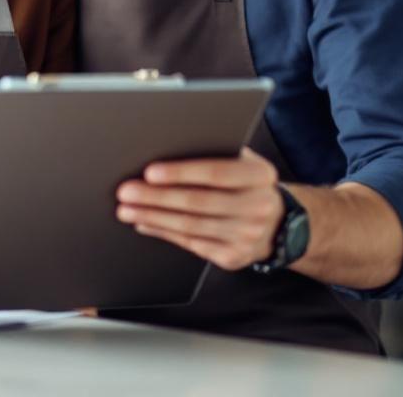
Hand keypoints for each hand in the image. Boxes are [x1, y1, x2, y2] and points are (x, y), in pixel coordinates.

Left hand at [115, 147, 283, 271]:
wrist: (276, 224)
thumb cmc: (245, 183)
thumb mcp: (242, 162)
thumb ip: (215, 152)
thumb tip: (167, 144)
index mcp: (260, 175)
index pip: (217, 173)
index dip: (181, 173)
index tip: (149, 172)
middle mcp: (258, 206)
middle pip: (198, 202)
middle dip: (156, 197)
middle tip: (126, 191)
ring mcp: (248, 236)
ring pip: (191, 226)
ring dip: (153, 217)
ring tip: (126, 209)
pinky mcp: (234, 257)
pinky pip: (192, 244)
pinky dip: (163, 232)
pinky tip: (144, 223)